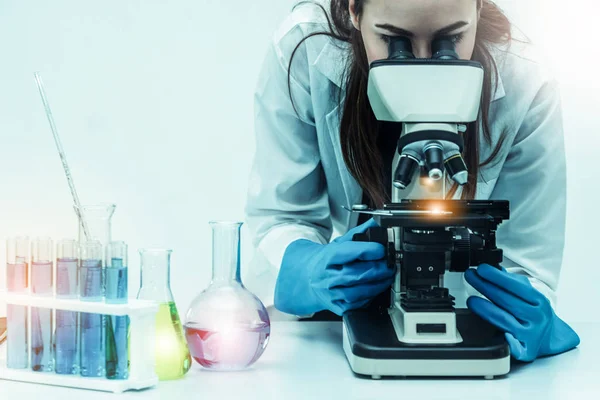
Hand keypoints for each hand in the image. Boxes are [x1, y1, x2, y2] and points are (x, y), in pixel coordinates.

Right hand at [275, 218, 394, 315]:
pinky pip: (358, 304)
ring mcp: (331, 294)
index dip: (369, 250)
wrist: (307, 280)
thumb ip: (357, 234)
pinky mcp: (337, 307)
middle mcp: (327, 277)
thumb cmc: (325, 261)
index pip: (349, 252)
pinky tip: (376, 289)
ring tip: (387, 276)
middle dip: (379, 269)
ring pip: (358, 292)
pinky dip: (371, 297)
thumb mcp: (338, 244)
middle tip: (391, 264)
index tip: (382, 249)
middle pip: (356, 273)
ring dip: (378, 284)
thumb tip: (375, 224)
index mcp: (327, 258)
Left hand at [465, 264, 579, 361]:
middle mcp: (536, 317)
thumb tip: (494, 268)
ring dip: (486, 310)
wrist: (552, 338)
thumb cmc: (536, 313)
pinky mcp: (527, 351)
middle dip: (485, 287)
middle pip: (507, 301)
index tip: (481, 269)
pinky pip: (517, 348)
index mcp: (538, 300)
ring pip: (505, 320)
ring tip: (471, 300)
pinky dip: (511, 343)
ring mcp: (531, 334)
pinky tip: (504, 336)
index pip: (515, 286)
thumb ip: (512, 282)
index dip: (497, 277)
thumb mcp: (529, 295)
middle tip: (470, 277)